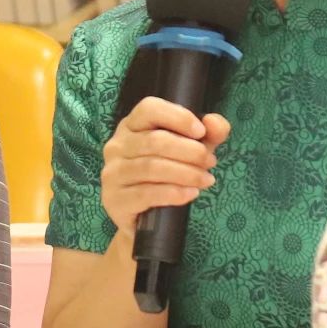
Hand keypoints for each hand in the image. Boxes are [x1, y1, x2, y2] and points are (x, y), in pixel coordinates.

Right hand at [100, 96, 228, 238]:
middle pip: (154, 141)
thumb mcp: (192, 150)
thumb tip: (214, 123)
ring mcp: (113, 173)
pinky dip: (173, 193)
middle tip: (210, 162)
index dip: (178, 117)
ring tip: (206, 179)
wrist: (145, 218)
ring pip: (152, 167)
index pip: (149, 109)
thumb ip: (210, 133)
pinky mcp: (115, 199)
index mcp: (132, 125)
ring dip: (186, 173)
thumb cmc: (167, 175)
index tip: (201, 132)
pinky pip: (146, 193)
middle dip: (190, 151)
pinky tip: (191, 193)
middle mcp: (116, 145)